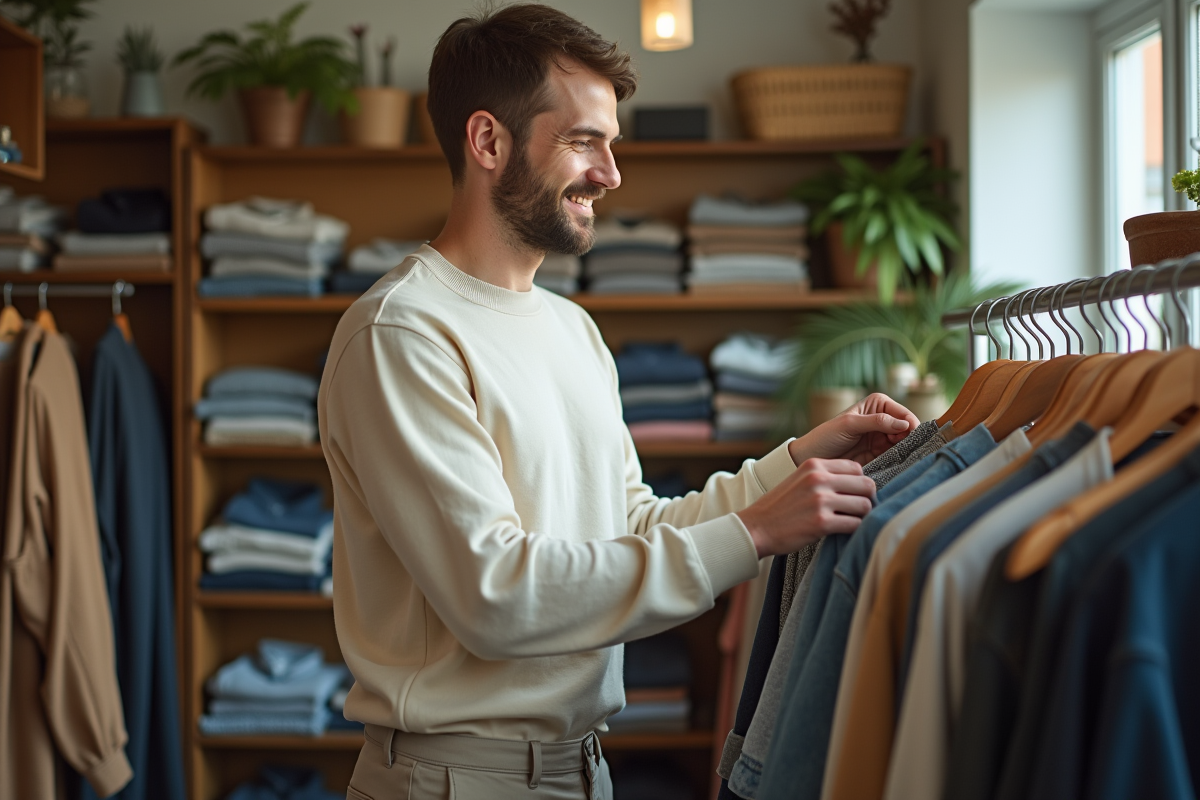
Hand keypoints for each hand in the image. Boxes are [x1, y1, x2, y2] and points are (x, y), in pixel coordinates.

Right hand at [737, 459, 875, 558]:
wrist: (756, 528)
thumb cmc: (780, 507)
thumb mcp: (799, 479)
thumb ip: (824, 476)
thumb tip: (859, 482)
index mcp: (814, 465)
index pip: (857, 468)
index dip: (859, 483)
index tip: (853, 494)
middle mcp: (818, 479)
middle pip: (866, 484)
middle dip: (866, 498)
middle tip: (857, 510)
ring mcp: (820, 500)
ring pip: (864, 505)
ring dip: (861, 516)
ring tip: (850, 520)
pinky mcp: (821, 523)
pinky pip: (855, 524)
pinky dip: (853, 529)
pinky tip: (842, 531)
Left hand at [788, 393, 919, 466]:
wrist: (812, 457)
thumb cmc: (826, 436)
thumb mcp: (849, 424)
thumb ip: (877, 422)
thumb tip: (905, 424)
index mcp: (877, 404)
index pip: (903, 412)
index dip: (909, 423)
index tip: (908, 435)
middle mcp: (883, 419)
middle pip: (908, 429)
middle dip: (909, 438)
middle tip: (900, 448)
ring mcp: (882, 438)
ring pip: (905, 443)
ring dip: (906, 450)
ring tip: (899, 456)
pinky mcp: (880, 455)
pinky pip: (896, 457)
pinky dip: (899, 460)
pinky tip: (896, 464)